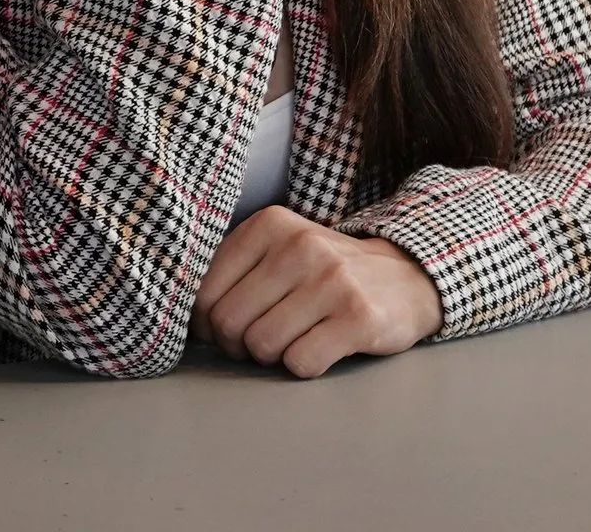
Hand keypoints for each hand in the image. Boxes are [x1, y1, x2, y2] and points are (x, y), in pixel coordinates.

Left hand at [190, 207, 443, 378]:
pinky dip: (305, 366)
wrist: (407, 278)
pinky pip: (300, 363)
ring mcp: (333, 280)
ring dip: (274, 357)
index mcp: (271, 225)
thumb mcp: (279, 252)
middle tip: (265, 338)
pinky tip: (323, 348)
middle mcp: (301, 245)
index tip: (230, 327)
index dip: (208, 325)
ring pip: (261, 346)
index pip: (203, 293)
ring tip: (298, 337)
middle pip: (229, 323)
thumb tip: (183, 321)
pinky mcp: (359, 317)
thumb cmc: (326, 274)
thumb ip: (233, 273)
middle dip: (239, 345)